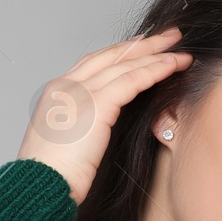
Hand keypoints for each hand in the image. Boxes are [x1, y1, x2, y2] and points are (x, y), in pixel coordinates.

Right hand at [17, 28, 191, 205]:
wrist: (41, 184)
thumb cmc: (52, 175)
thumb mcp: (63, 143)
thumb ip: (80, 126)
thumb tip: (96, 128)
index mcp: (56, 93)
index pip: (93, 63)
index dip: (121, 53)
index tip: (143, 46)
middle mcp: (67, 85)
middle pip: (111, 55)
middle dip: (143, 45)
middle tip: (169, 36)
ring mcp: (80, 92)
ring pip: (125, 64)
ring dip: (156, 55)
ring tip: (181, 51)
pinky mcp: (97, 104)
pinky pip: (133, 80)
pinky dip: (156, 70)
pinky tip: (174, 66)